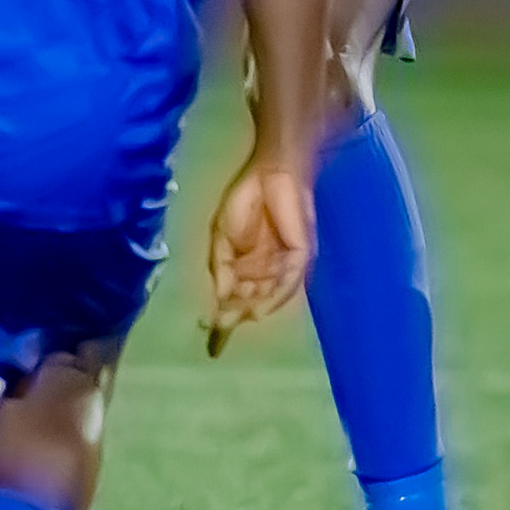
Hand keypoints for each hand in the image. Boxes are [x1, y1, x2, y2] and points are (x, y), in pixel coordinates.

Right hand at [200, 157, 312, 356]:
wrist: (269, 173)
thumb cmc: (244, 200)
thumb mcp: (221, 238)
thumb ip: (222, 270)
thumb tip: (217, 302)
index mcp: (249, 266)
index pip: (236, 297)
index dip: (223, 316)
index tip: (208, 336)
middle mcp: (269, 271)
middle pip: (253, 300)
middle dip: (236, 315)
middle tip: (219, 329)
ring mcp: (286, 265)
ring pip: (270, 296)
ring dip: (252, 309)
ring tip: (233, 319)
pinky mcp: (301, 257)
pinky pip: (288, 283)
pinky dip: (275, 297)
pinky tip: (258, 309)